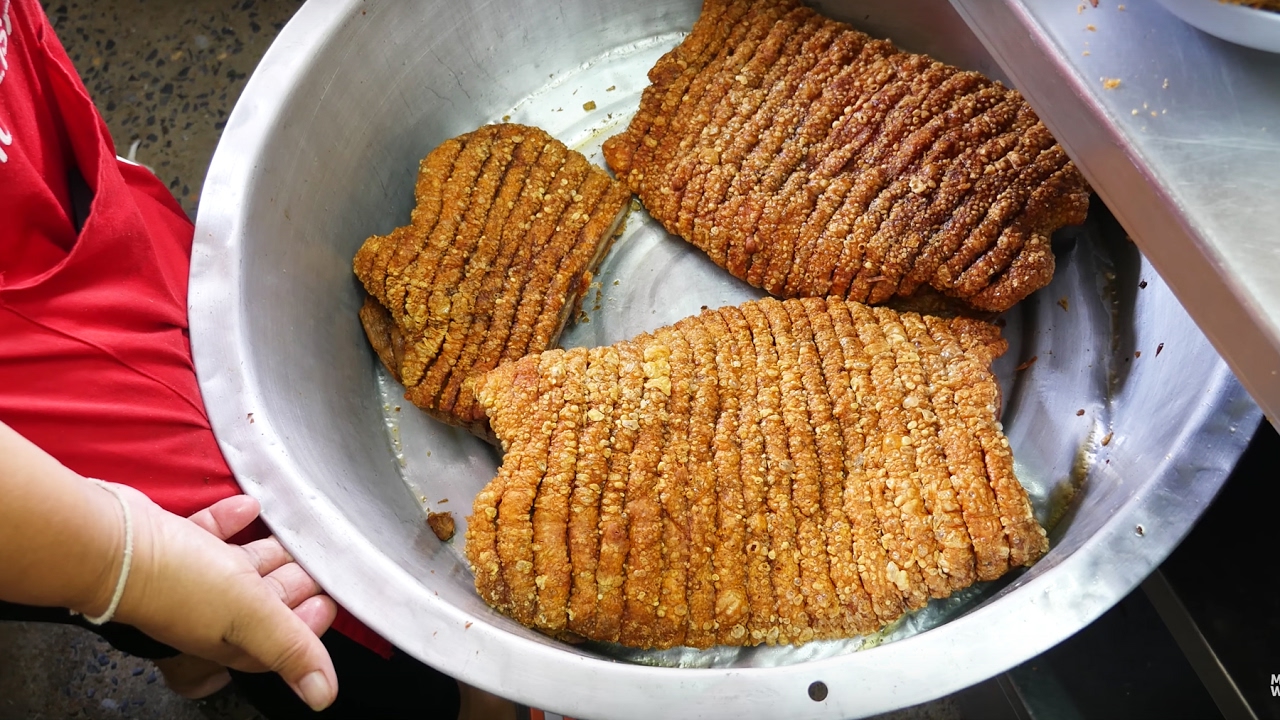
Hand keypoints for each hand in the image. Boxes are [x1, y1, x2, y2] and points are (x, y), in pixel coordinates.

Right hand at [86, 486, 338, 710]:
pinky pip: (211, 534)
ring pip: (242, 567)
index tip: (332, 599)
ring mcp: (194, 578)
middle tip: (323, 560)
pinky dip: (232, 522)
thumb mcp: (251, 615)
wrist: (110, 546)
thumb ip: (291, 650)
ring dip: (269, 551)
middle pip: (267, 600)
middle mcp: (215, 611)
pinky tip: (249, 507)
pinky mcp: (176, 545)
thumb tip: (323, 697)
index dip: (309, 623)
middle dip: (296, 582)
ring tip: (293, 533)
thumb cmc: (179, 584)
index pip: (283, 637)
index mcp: (235, 636)